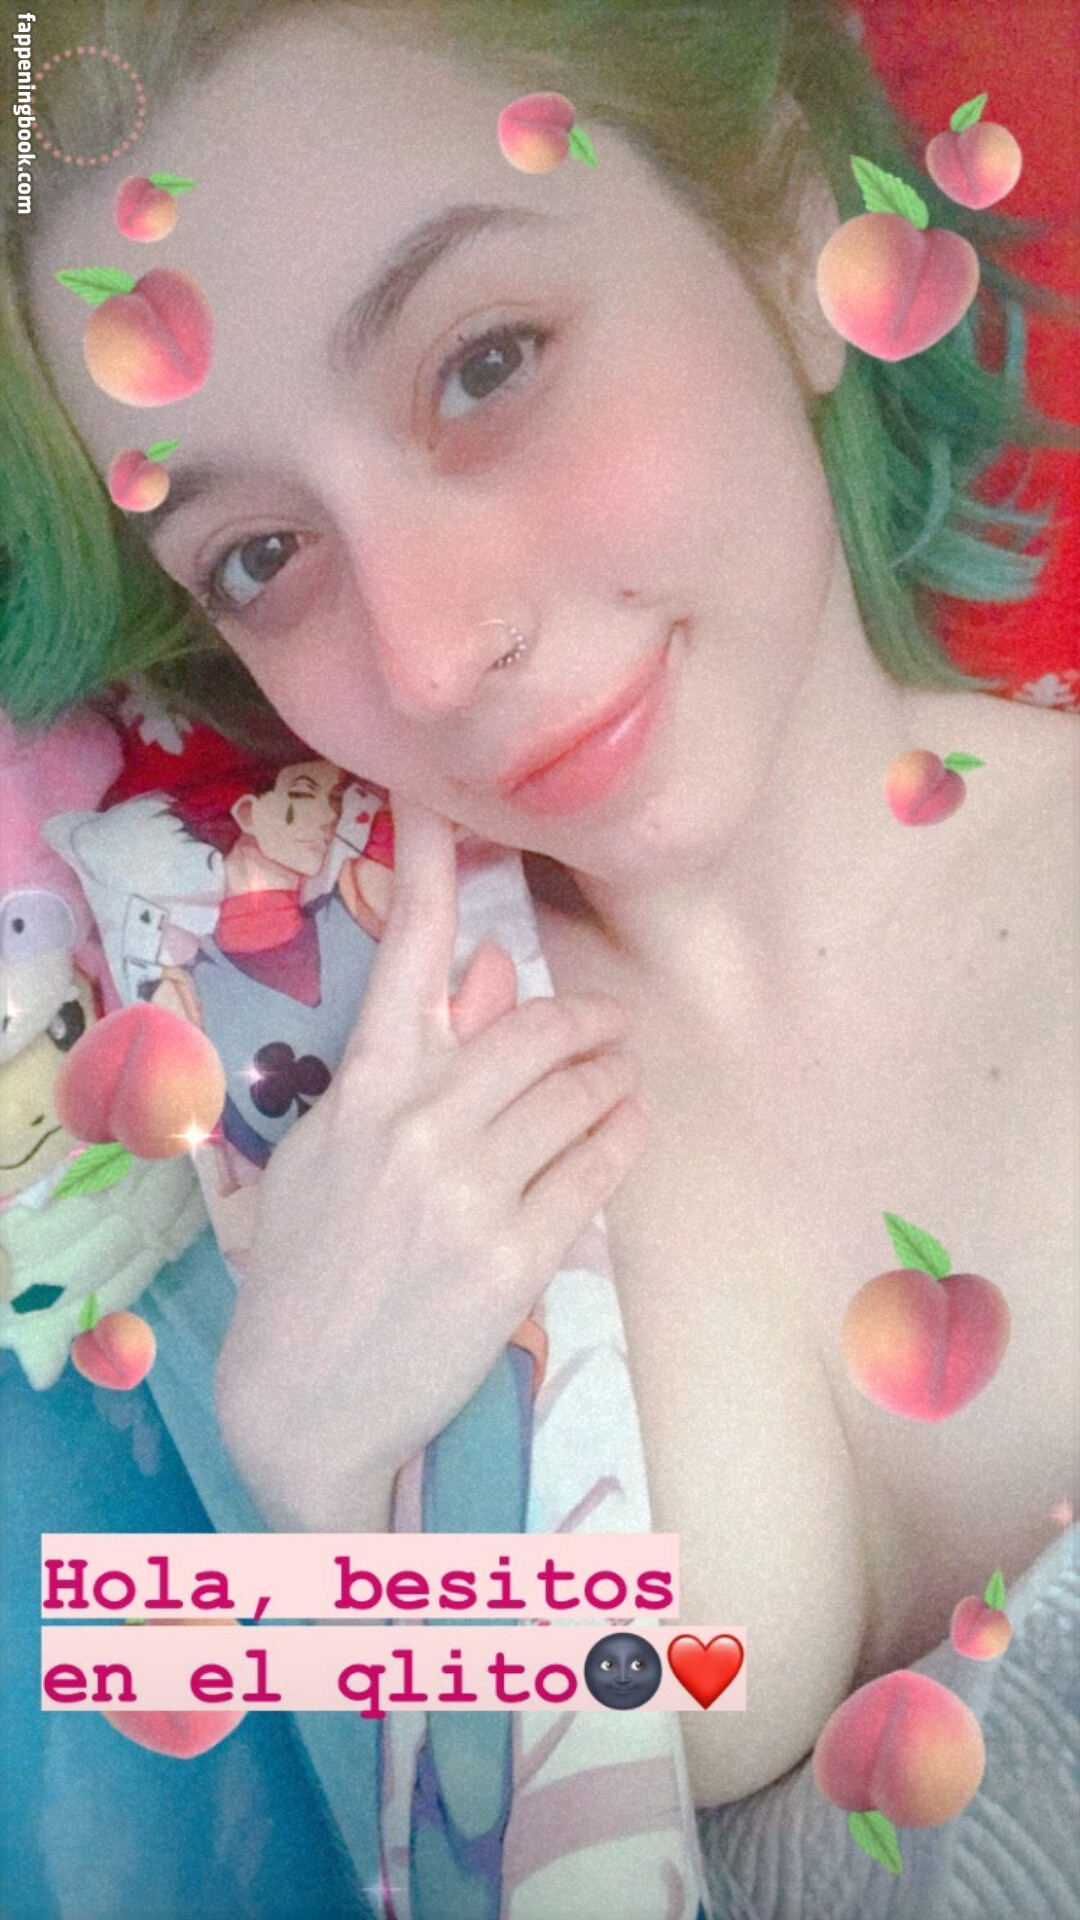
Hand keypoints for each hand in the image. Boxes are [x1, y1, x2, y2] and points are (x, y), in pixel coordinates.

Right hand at [215, 796, 646, 1531]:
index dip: (430, 866)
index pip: (407, 953)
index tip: (439, 799)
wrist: (303, 1400)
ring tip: (621, 1078)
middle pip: (533, 1028)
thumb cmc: (307, 1267)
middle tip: (612, 1023)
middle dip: (586, 1019)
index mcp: (361, 1089)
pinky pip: (597, 1170)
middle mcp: (417, 1125)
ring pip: (575, 1095)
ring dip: (613, 1076)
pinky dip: (623, 1136)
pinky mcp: (515, 1256)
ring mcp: (468, 1191)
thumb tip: (495, 970)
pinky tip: (628, 1126)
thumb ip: (419, 1059)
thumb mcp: (337, 1151)